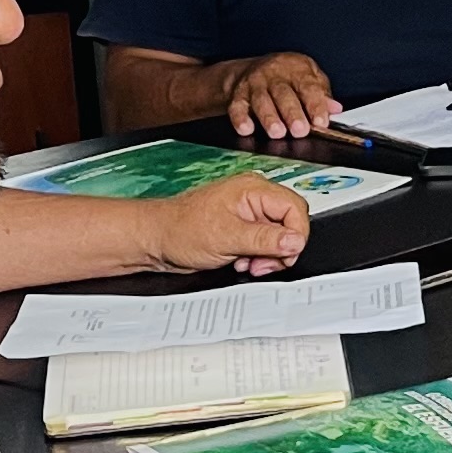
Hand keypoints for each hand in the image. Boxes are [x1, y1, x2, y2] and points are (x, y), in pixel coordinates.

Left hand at [144, 176, 309, 275]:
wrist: (156, 239)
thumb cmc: (181, 230)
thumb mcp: (228, 238)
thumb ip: (265, 239)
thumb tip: (294, 241)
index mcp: (254, 189)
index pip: (295, 208)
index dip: (296, 234)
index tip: (285, 254)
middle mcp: (254, 197)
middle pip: (290, 223)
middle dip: (281, 248)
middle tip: (263, 263)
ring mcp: (249, 213)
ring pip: (279, 236)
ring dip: (268, 256)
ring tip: (248, 263)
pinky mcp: (243, 228)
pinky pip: (264, 243)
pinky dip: (258, 257)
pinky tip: (242, 261)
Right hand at [223, 54, 341, 140]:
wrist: (250, 69)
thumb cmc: (286, 77)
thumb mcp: (309, 78)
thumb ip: (321, 94)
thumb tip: (335, 109)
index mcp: (297, 69)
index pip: (309, 86)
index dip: (315, 104)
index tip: (321, 122)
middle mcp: (274, 74)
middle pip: (283, 93)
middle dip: (292, 113)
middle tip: (300, 130)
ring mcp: (255, 84)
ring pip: (261, 100)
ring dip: (269, 117)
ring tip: (277, 132)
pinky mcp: (238, 95)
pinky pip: (237, 107)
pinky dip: (240, 119)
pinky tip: (246, 129)